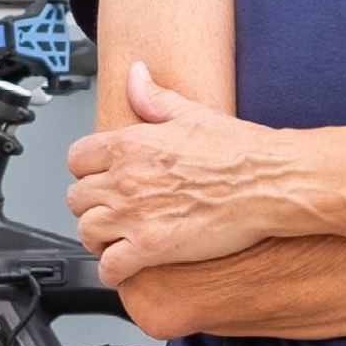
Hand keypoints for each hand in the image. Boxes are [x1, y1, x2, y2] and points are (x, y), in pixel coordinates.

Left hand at [64, 63, 291, 282]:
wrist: (268, 183)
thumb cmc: (238, 151)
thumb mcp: (191, 112)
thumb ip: (154, 97)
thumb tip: (135, 75)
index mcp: (130, 144)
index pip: (76, 159)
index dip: (85, 170)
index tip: (96, 178)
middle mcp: (125, 179)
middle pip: (76, 198)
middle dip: (90, 205)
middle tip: (108, 210)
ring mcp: (135, 215)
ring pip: (87, 231)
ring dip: (97, 237)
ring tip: (112, 239)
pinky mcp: (151, 247)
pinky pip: (110, 267)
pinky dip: (112, 271)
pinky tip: (123, 267)